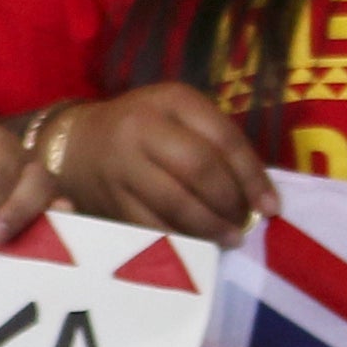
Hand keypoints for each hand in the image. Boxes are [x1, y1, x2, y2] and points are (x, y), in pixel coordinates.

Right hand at [52, 83, 275, 241]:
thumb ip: (218, 145)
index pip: (224, 139)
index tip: (271, 207)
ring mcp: (121, 164)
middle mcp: (143, 127)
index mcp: (172, 100)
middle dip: (229, 203)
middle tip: (244, 223)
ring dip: (209, 228)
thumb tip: (262, 196)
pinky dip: (179, 240)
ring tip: (229, 238)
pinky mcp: (108, 198)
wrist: (76, 141)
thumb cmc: (145, 129)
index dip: (252, 177)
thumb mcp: (181, 117)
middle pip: (199, 170)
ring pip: (175, 203)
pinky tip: (196, 246)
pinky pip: (150, 226)